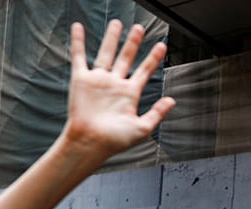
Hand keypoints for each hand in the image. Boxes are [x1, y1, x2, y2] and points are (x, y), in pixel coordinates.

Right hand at [63, 20, 175, 160]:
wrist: (91, 142)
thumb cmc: (115, 140)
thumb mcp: (142, 128)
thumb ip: (157, 113)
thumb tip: (172, 100)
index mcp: (129, 94)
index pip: (144, 71)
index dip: (153, 58)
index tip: (162, 46)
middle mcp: (115, 85)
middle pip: (126, 58)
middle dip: (133, 43)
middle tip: (140, 28)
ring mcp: (98, 81)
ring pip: (106, 53)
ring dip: (112, 38)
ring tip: (118, 23)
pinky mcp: (81, 80)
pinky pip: (79, 57)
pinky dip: (78, 42)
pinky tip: (78, 28)